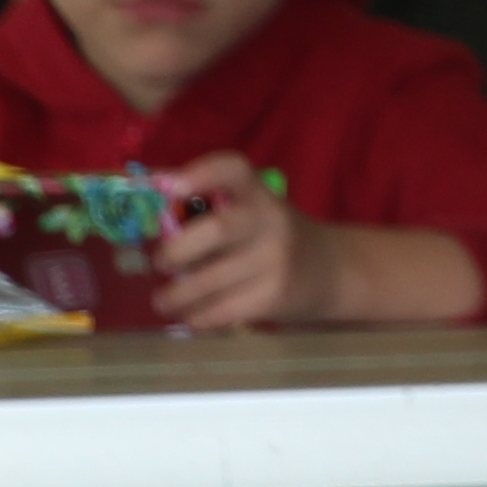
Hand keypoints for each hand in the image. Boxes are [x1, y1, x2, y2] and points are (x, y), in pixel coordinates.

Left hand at [152, 157, 484, 330]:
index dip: (202, 172)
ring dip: (177, 295)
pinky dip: (198, 317)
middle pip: (219, 229)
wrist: (332, 271)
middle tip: (161, 264)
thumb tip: (154, 214)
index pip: (234, 170)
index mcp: (259, 194)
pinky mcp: (275, 296)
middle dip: (178, 250)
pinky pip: (223, 310)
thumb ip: (211, 213)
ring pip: (212, 279)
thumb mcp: (253, 214)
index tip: (169, 186)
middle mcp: (270, 221)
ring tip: (164, 301)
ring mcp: (276, 260)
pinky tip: (191, 317)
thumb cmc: (273, 239)